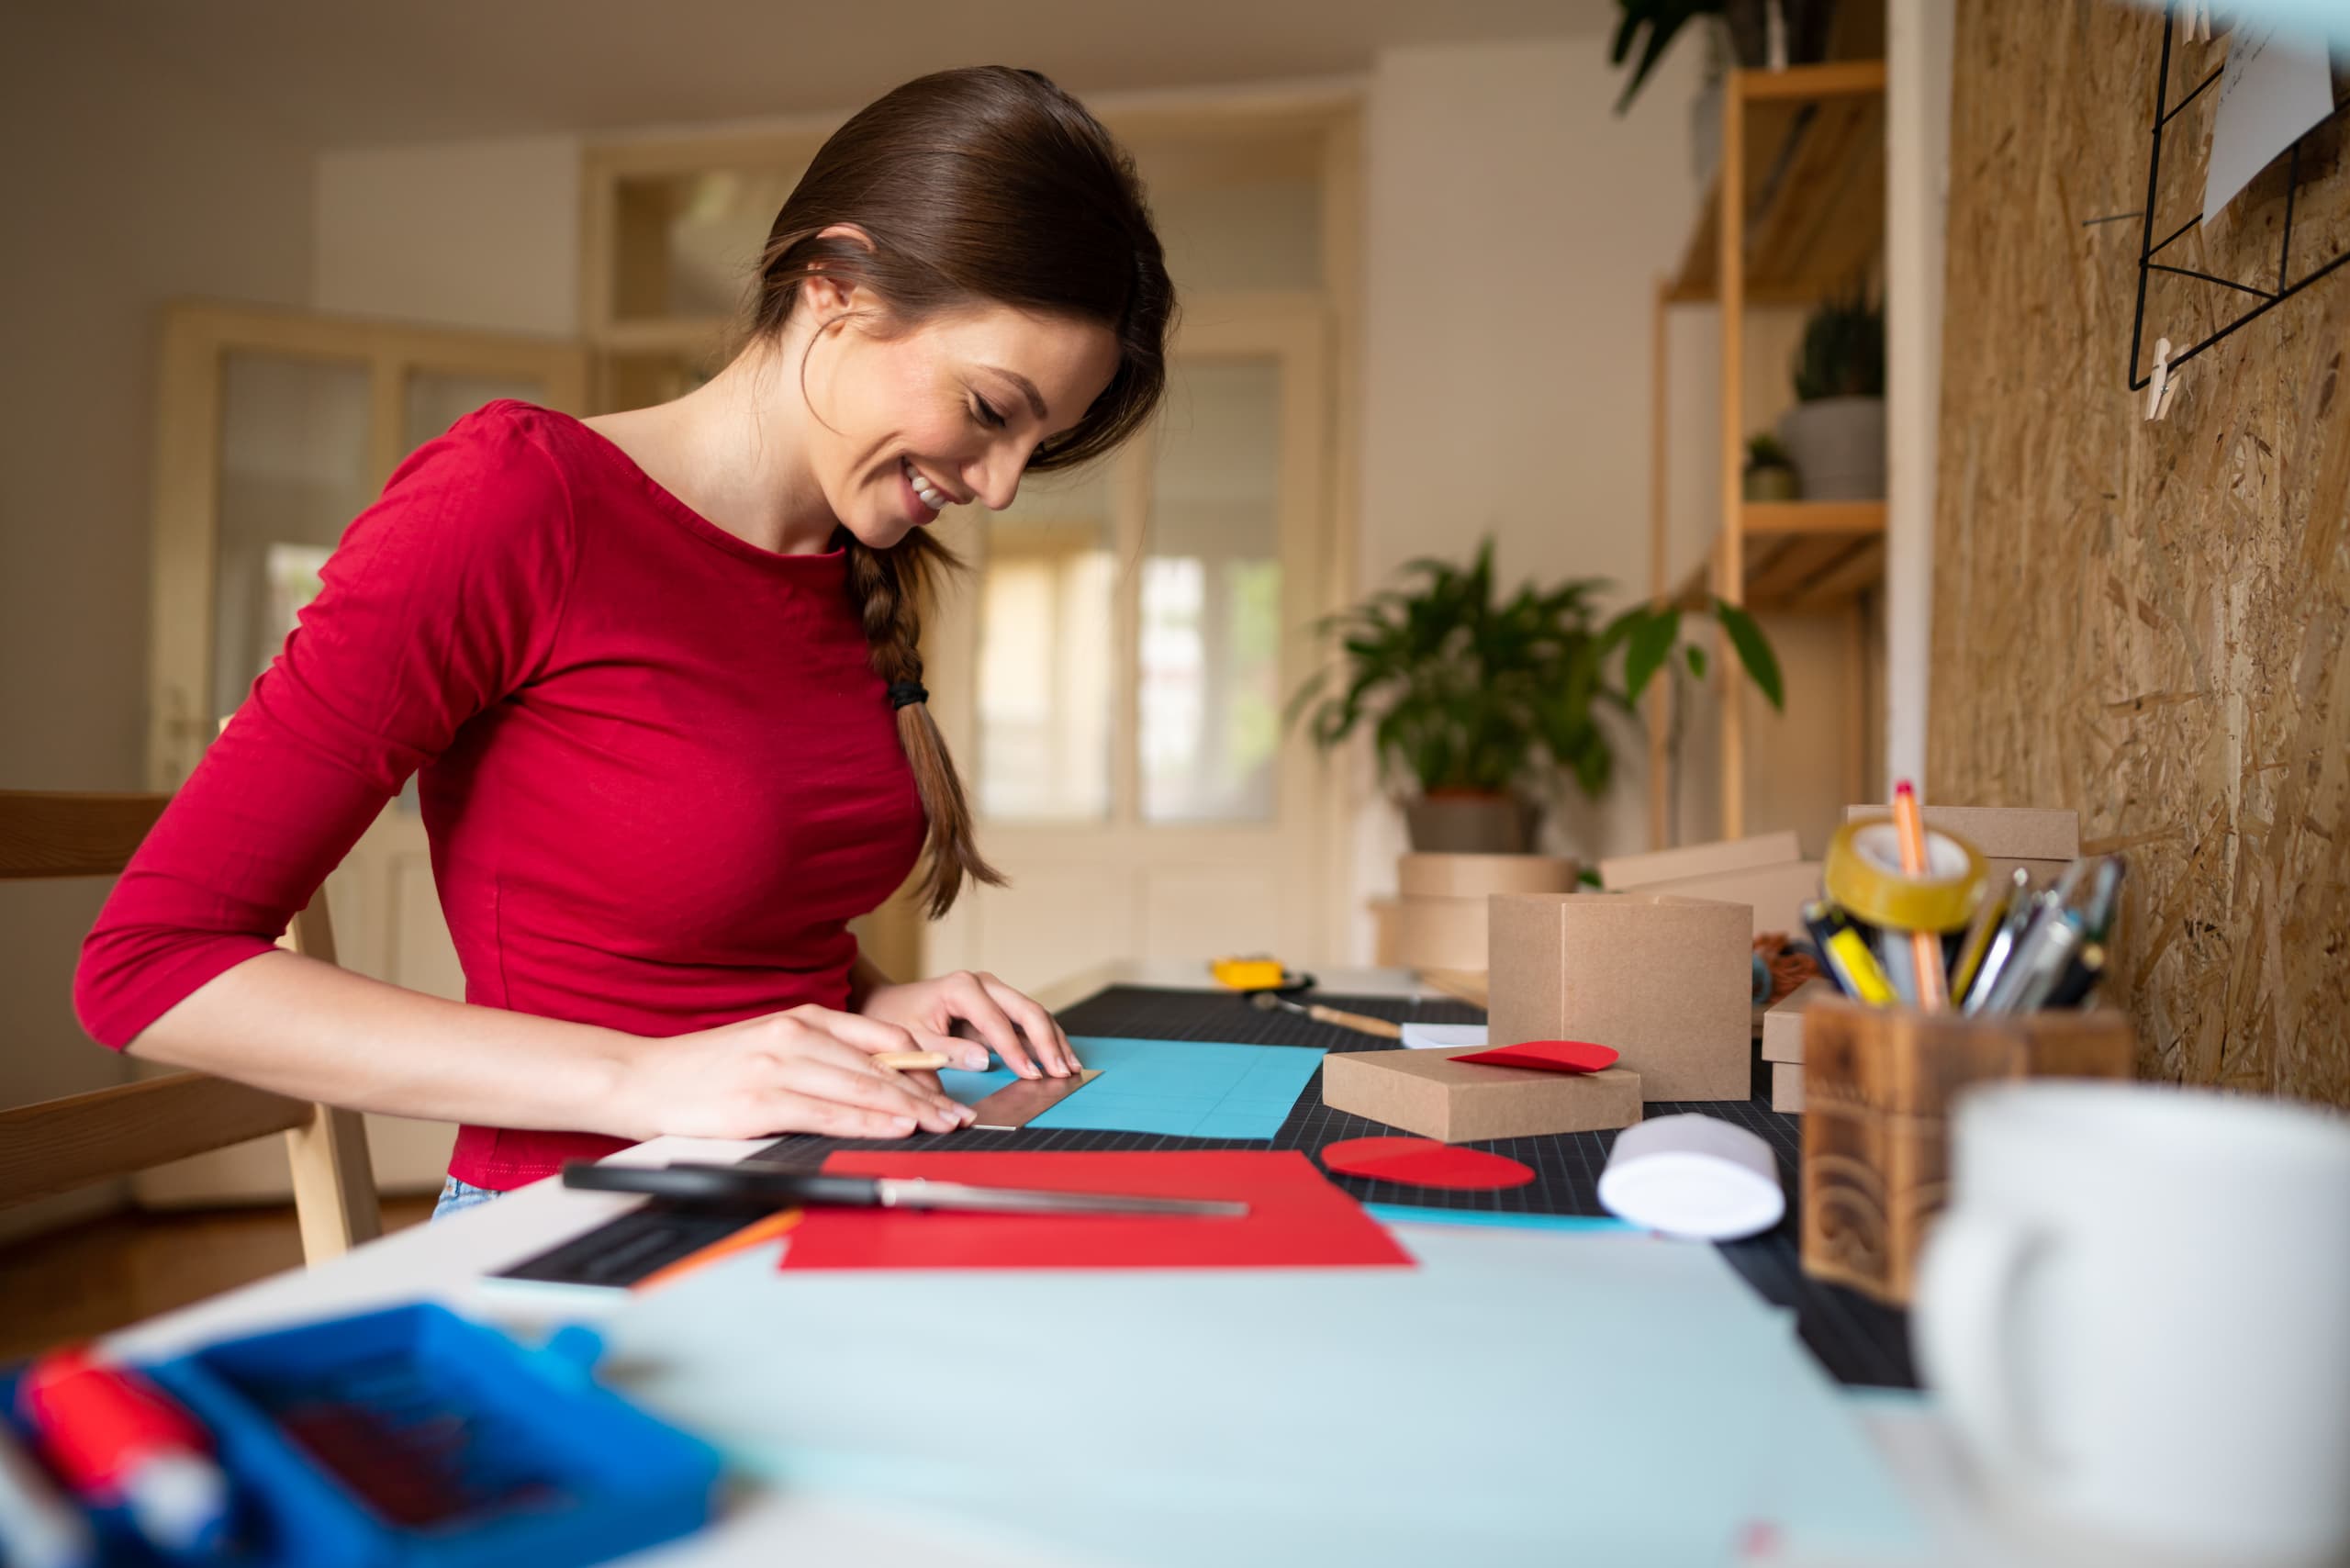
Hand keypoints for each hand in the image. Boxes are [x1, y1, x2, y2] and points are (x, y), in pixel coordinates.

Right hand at [614, 1004, 975, 1141]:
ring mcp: (778, 1067)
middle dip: (929, 1091)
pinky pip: (829, 1113)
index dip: (926, 1059)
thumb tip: (879, 1075)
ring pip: (862, 1088)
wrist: (642, 1078)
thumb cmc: (708, 1067)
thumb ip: (822, 1052)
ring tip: (944, 1124)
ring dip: (910, 1109)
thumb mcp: (771, 1042)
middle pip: (879, 1065)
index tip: (958, 1075)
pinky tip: (897, 1127)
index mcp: (802, 1018)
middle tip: (963, 1112)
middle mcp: (795, 1036)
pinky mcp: (761, 1102)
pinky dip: (869, 1121)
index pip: (881, 1036)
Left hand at [857, 970, 1079, 1079]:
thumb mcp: (913, 1040)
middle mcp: (983, 984)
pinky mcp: (997, 1007)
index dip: (1016, 1050)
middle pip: (1026, 1010)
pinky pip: (1026, 1023)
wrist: (886, 1005)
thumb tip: (985, 1061)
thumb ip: (947, 1051)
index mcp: (961, 987)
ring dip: (1053, 1040)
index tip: (1031, 1075)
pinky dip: (1045, 1040)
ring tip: (1069, 1067)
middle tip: (1061, 1071)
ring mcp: (993, 993)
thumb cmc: (895, 1020)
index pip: (997, 1021)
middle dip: (1047, 1042)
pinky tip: (1058, 1059)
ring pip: (1033, 1014)